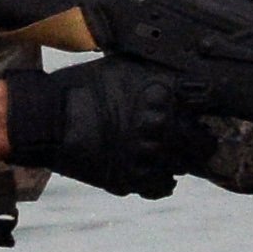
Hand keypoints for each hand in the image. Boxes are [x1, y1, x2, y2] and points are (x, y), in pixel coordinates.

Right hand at [0, 57, 213, 199]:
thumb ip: (154, 68)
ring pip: (183, 165)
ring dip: (178, 159)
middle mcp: (162, 126)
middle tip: (193, 137)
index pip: (205, 105)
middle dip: (198, 139)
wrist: (47, 119)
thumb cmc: (82, 87)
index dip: (204, 109)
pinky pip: (161, 186)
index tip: (199, 111)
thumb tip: (176, 65)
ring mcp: (148, 155)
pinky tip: (154, 170)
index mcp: (164, 95)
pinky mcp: (131, 178)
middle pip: (201, 141)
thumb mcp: (122, 66)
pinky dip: (160, 180)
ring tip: (166, 153)